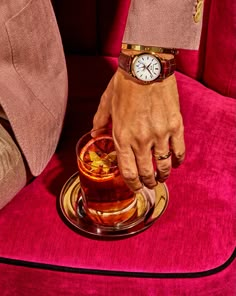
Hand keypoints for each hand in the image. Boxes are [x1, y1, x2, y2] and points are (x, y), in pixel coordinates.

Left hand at [93, 68, 184, 191]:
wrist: (146, 67)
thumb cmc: (124, 84)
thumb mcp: (106, 103)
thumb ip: (100, 122)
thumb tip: (96, 135)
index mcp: (122, 136)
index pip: (127, 170)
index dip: (132, 184)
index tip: (135, 187)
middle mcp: (141, 140)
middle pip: (146, 172)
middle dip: (148, 182)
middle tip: (149, 184)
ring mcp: (160, 134)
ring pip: (164, 165)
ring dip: (163, 175)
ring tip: (162, 177)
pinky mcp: (175, 125)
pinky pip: (179, 150)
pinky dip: (178, 160)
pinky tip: (176, 163)